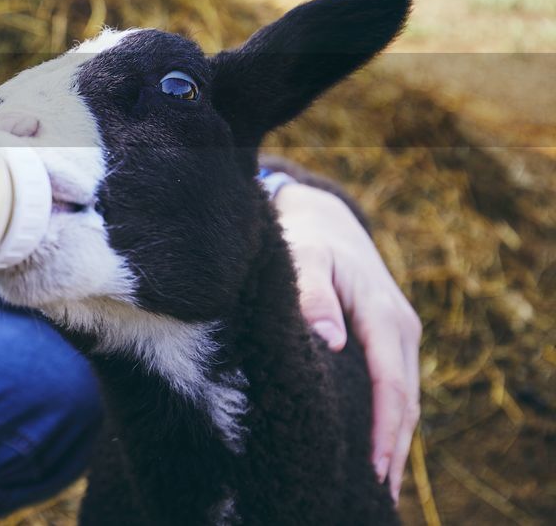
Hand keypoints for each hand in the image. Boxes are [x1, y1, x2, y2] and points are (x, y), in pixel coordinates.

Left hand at [274, 181, 420, 501]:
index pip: (389, 381)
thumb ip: (312, 293)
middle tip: (377, 492)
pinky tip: (377, 446)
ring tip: (379, 484)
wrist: (325, 217)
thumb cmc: (308, 238)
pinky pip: (396, 385)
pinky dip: (391, 418)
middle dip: (394, 447)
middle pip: (405, 399)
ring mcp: (400, 333)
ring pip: (405, 396)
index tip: (373, 464)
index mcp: (382, 312)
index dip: (384, 426)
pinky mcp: (390, 337)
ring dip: (396, 439)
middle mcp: (400, 326)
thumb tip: (330, 341)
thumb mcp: (305, 256)